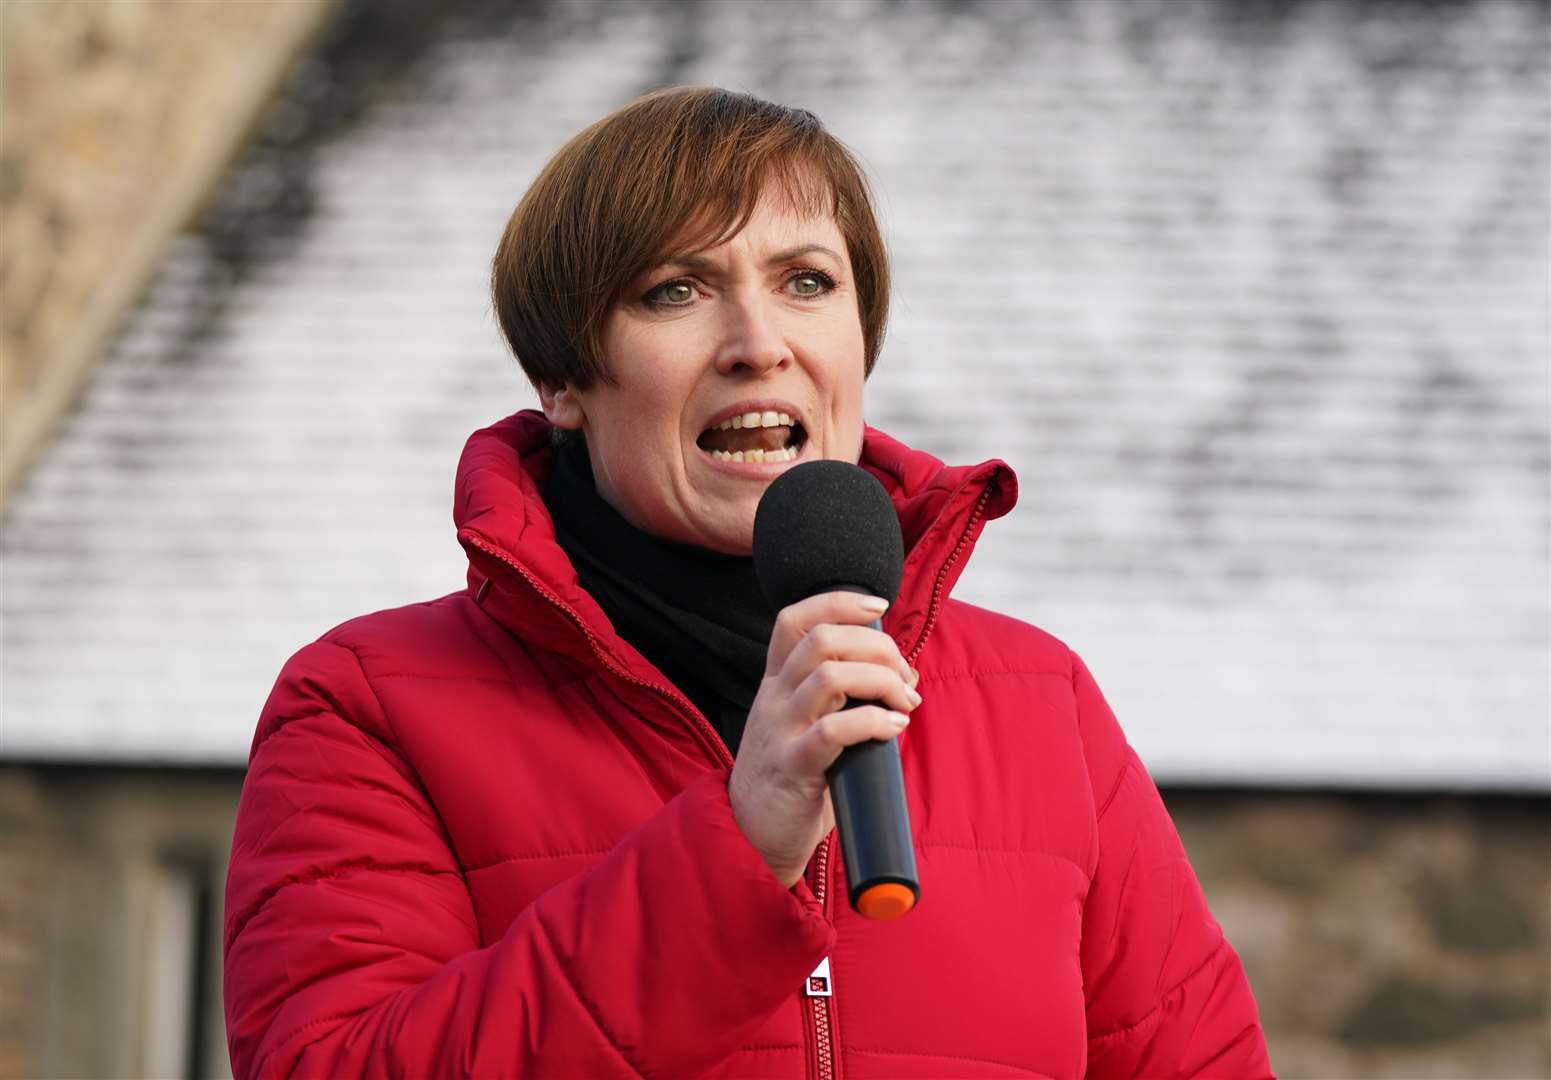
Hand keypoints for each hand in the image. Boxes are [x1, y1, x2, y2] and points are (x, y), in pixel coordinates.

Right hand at [728, 591, 921, 887]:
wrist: (748, 837)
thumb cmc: (790, 780)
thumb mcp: (807, 727)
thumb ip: (844, 700)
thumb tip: (905, 678)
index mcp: (775, 683)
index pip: (793, 620)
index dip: (837, 601)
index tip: (878, 606)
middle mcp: (774, 698)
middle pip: (822, 640)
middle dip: (876, 646)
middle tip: (904, 674)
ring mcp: (781, 730)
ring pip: (830, 676)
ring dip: (881, 681)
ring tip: (905, 702)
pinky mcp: (794, 767)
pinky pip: (834, 730)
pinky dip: (874, 721)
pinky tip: (894, 729)